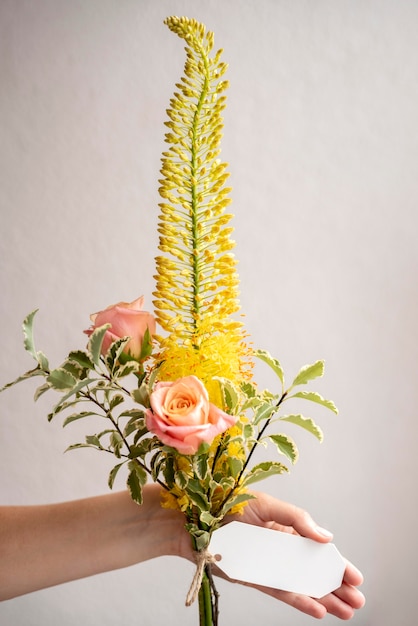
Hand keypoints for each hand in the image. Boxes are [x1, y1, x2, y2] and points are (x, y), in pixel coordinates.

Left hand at [225, 491, 364, 619]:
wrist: (196, 519)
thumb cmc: (229, 504)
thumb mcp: (268, 504)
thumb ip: (298, 519)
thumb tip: (326, 536)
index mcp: (287, 529)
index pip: (318, 549)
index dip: (337, 563)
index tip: (356, 577)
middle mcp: (281, 549)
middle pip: (315, 571)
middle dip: (337, 586)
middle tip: (358, 601)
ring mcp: (270, 565)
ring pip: (303, 586)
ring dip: (324, 599)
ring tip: (346, 612)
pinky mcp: (255, 578)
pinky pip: (282, 592)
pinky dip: (300, 602)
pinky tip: (318, 610)